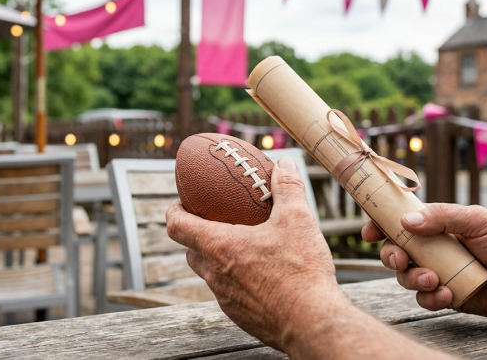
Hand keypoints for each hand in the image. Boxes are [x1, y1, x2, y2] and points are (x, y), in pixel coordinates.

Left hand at [165, 157, 341, 350]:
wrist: (313, 323)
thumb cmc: (301, 271)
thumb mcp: (298, 219)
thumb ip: (288, 188)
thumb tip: (284, 164)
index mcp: (219, 246)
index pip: (177, 226)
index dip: (174, 211)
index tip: (181, 202)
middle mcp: (215, 274)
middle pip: (191, 251)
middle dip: (197, 235)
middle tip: (215, 221)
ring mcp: (226, 299)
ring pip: (211, 275)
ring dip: (218, 259)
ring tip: (242, 246)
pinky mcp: (241, 317)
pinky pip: (230, 294)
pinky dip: (238, 280)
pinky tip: (263, 274)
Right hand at [362, 203, 486, 316]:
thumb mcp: (476, 220)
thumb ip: (442, 217)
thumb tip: (407, 221)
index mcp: (435, 226)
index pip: (398, 223)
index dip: (378, 226)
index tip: (368, 233)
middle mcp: (431, 249)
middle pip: (394, 252)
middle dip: (390, 257)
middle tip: (400, 260)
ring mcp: (437, 272)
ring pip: (406, 278)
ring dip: (413, 279)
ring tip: (434, 279)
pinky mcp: (446, 296)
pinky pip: (425, 299)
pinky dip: (430, 298)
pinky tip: (447, 293)